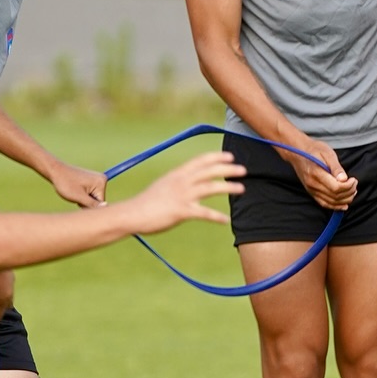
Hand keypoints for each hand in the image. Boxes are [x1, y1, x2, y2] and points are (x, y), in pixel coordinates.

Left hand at [0, 268, 14, 322]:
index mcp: (5, 295)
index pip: (2, 309)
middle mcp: (10, 286)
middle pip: (8, 299)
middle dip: (3, 306)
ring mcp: (10, 276)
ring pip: (7, 289)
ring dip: (1, 294)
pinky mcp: (7, 267)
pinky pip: (5, 280)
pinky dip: (1, 284)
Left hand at [48, 161, 107, 206]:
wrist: (55, 171)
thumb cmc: (65, 183)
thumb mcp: (78, 197)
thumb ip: (93, 204)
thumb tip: (106, 207)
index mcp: (101, 182)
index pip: (101, 204)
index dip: (88, 207)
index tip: (78, 201)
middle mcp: (101, 180)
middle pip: (98, 202)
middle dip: (86, 204)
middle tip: (76, 197)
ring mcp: (96, 180)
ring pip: (93, 199)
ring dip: (84, 201)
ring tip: (75, 194)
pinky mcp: (91, 181)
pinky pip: (90, 195)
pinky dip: (83, 197)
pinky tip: (75, 192)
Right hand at [129, 152, 245, 237]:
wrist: (133, 213)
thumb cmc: (146, 202)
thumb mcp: (163, 185)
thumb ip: (177, 182)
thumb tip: (188, 181)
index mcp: (177, 174)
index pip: (200, 160)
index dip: (216, 157)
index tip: (230, 156)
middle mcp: (181, 181)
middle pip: (209, 171)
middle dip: (228, 169)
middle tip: (243, 170)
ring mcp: (182, 195)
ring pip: (211, 188)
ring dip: (228, 188)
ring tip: (242, 189)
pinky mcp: (181, 211)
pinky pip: (204, 213)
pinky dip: (216, 217)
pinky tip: (226, 220)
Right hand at [287, 137, 357, 210]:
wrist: (298, 152)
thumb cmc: (314, 150)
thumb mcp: (328, 153)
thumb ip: (336, 167)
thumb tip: (344, 179)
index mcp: (316, 173)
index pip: (335, 187)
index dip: (348, 186)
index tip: (353, 179)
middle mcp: (312, 184)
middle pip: (335, 196)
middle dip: (349, 192)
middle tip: (355, 184)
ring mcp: (311, 190)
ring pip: (331, 202)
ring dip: (345, 200)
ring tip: (352, 191)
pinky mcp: (311, 193)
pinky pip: (324, 204)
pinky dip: (335, 206)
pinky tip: (344, 204)